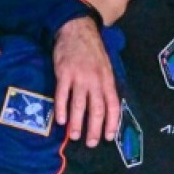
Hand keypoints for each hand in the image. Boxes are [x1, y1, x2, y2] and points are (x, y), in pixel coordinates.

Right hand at [52, 18, 119, 146]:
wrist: (77, 30)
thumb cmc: (92, 52)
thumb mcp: (106, 68)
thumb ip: (106, 86)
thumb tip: (107, 108)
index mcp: (108, 80)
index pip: (113, 106)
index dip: (111, 123)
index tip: (108, 137)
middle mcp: (95, 81)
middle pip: (97, 109)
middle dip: (94, 129)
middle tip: (90, 143)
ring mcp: (79, 77)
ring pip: (79, 105)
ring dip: (77, 123)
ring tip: (74, 136)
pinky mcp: (64, 74)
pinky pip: (62, 95)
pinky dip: (61, 109)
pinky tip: (60, 121)